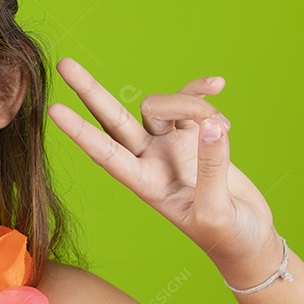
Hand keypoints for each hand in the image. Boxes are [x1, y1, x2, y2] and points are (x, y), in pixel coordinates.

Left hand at [48, 58, 280, 282]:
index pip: (105, 153)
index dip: (80, 132)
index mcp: (144, 184)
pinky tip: (218, 84)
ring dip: (192, 105)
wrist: (249, 239)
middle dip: (90, 91)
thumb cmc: (228, 237)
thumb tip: (211, 126)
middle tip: (64, 64)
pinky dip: (201, 91)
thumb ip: (211, 169)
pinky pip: (190, 100)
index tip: (54, 111)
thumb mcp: (217, 213)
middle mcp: (149, 160)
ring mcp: (169, 144)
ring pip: (161, 106)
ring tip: (225, 128)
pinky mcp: (194, 134)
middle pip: (113, 118)